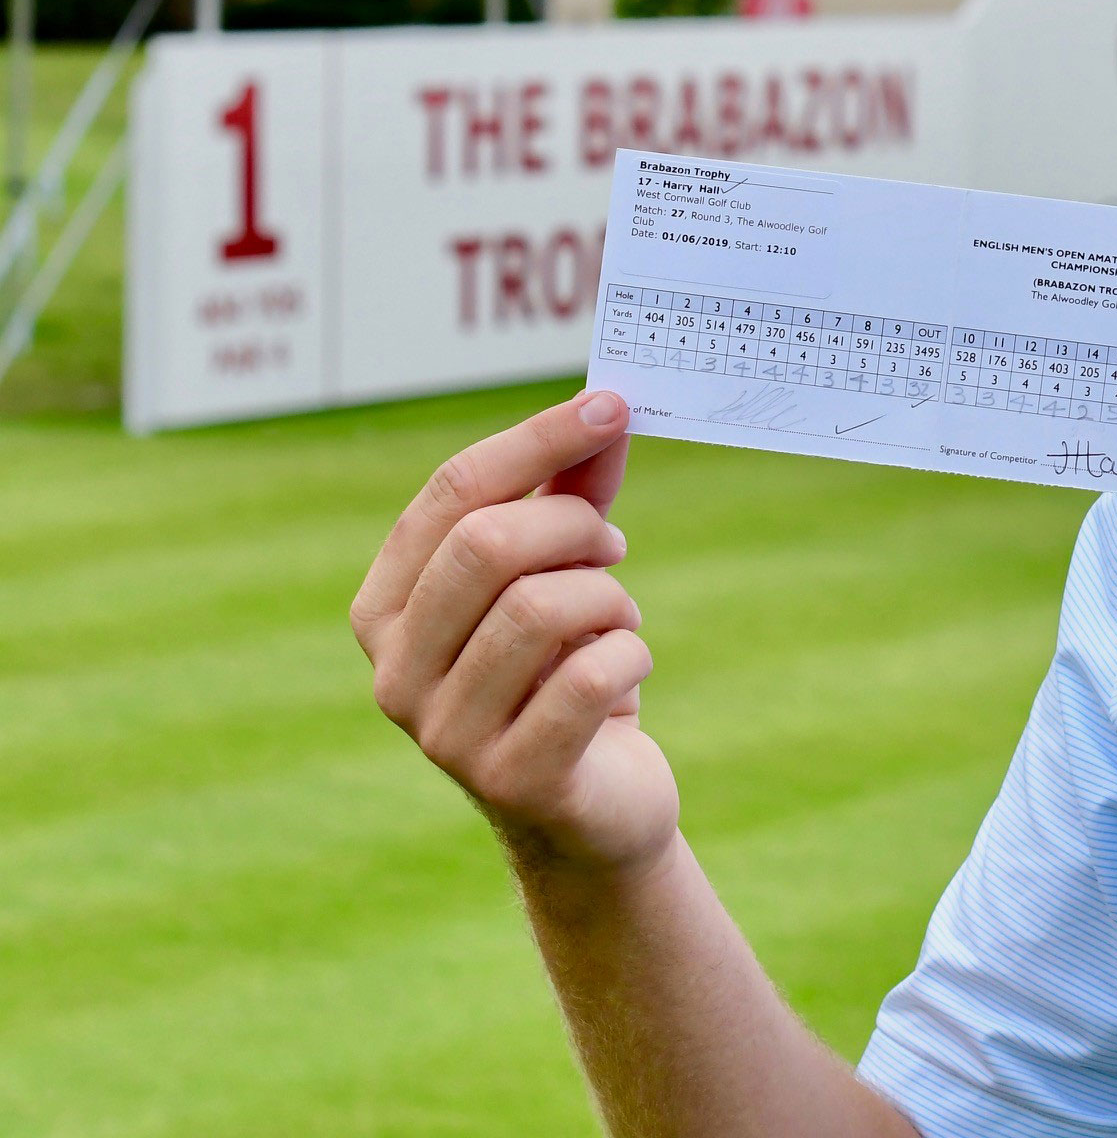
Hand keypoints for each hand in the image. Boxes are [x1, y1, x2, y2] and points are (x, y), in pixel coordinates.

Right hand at [353, 389, 676, 878]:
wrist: (592, 811)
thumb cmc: (566, 673)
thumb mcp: (561, 575)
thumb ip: (571, 493)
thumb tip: (605, 410)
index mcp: (386, 608)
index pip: (452, 492)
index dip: (537, 438)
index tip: (611, 408)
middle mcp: (395, 672)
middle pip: (487, 545)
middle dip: (574, 527)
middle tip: (612, 547)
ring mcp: (445, 735)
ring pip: (541, 609)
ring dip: (607, 598)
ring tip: (617, 619)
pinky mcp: (513, 781)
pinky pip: (588, 679)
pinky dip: (628, 655)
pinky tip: (626, 670)